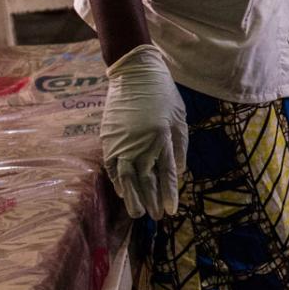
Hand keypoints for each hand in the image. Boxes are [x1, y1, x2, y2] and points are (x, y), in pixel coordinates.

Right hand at [100, 44, 186, 219]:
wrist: (134, 72)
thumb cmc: (163, 94)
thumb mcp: (179, 117)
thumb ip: (179, 146)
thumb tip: (178, 173)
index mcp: (162, 137)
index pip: (166, 173)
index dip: (168, 194)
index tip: (170, 211)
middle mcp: (141, 143)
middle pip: (146, 179)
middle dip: (151, 200)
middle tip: (155, 216)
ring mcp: (122, 141)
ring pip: (127, 177)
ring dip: (133, 197)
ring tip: (138, 212)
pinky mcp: (109, 138)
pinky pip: (112, 165)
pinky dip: (118, 181)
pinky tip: (123, 193)